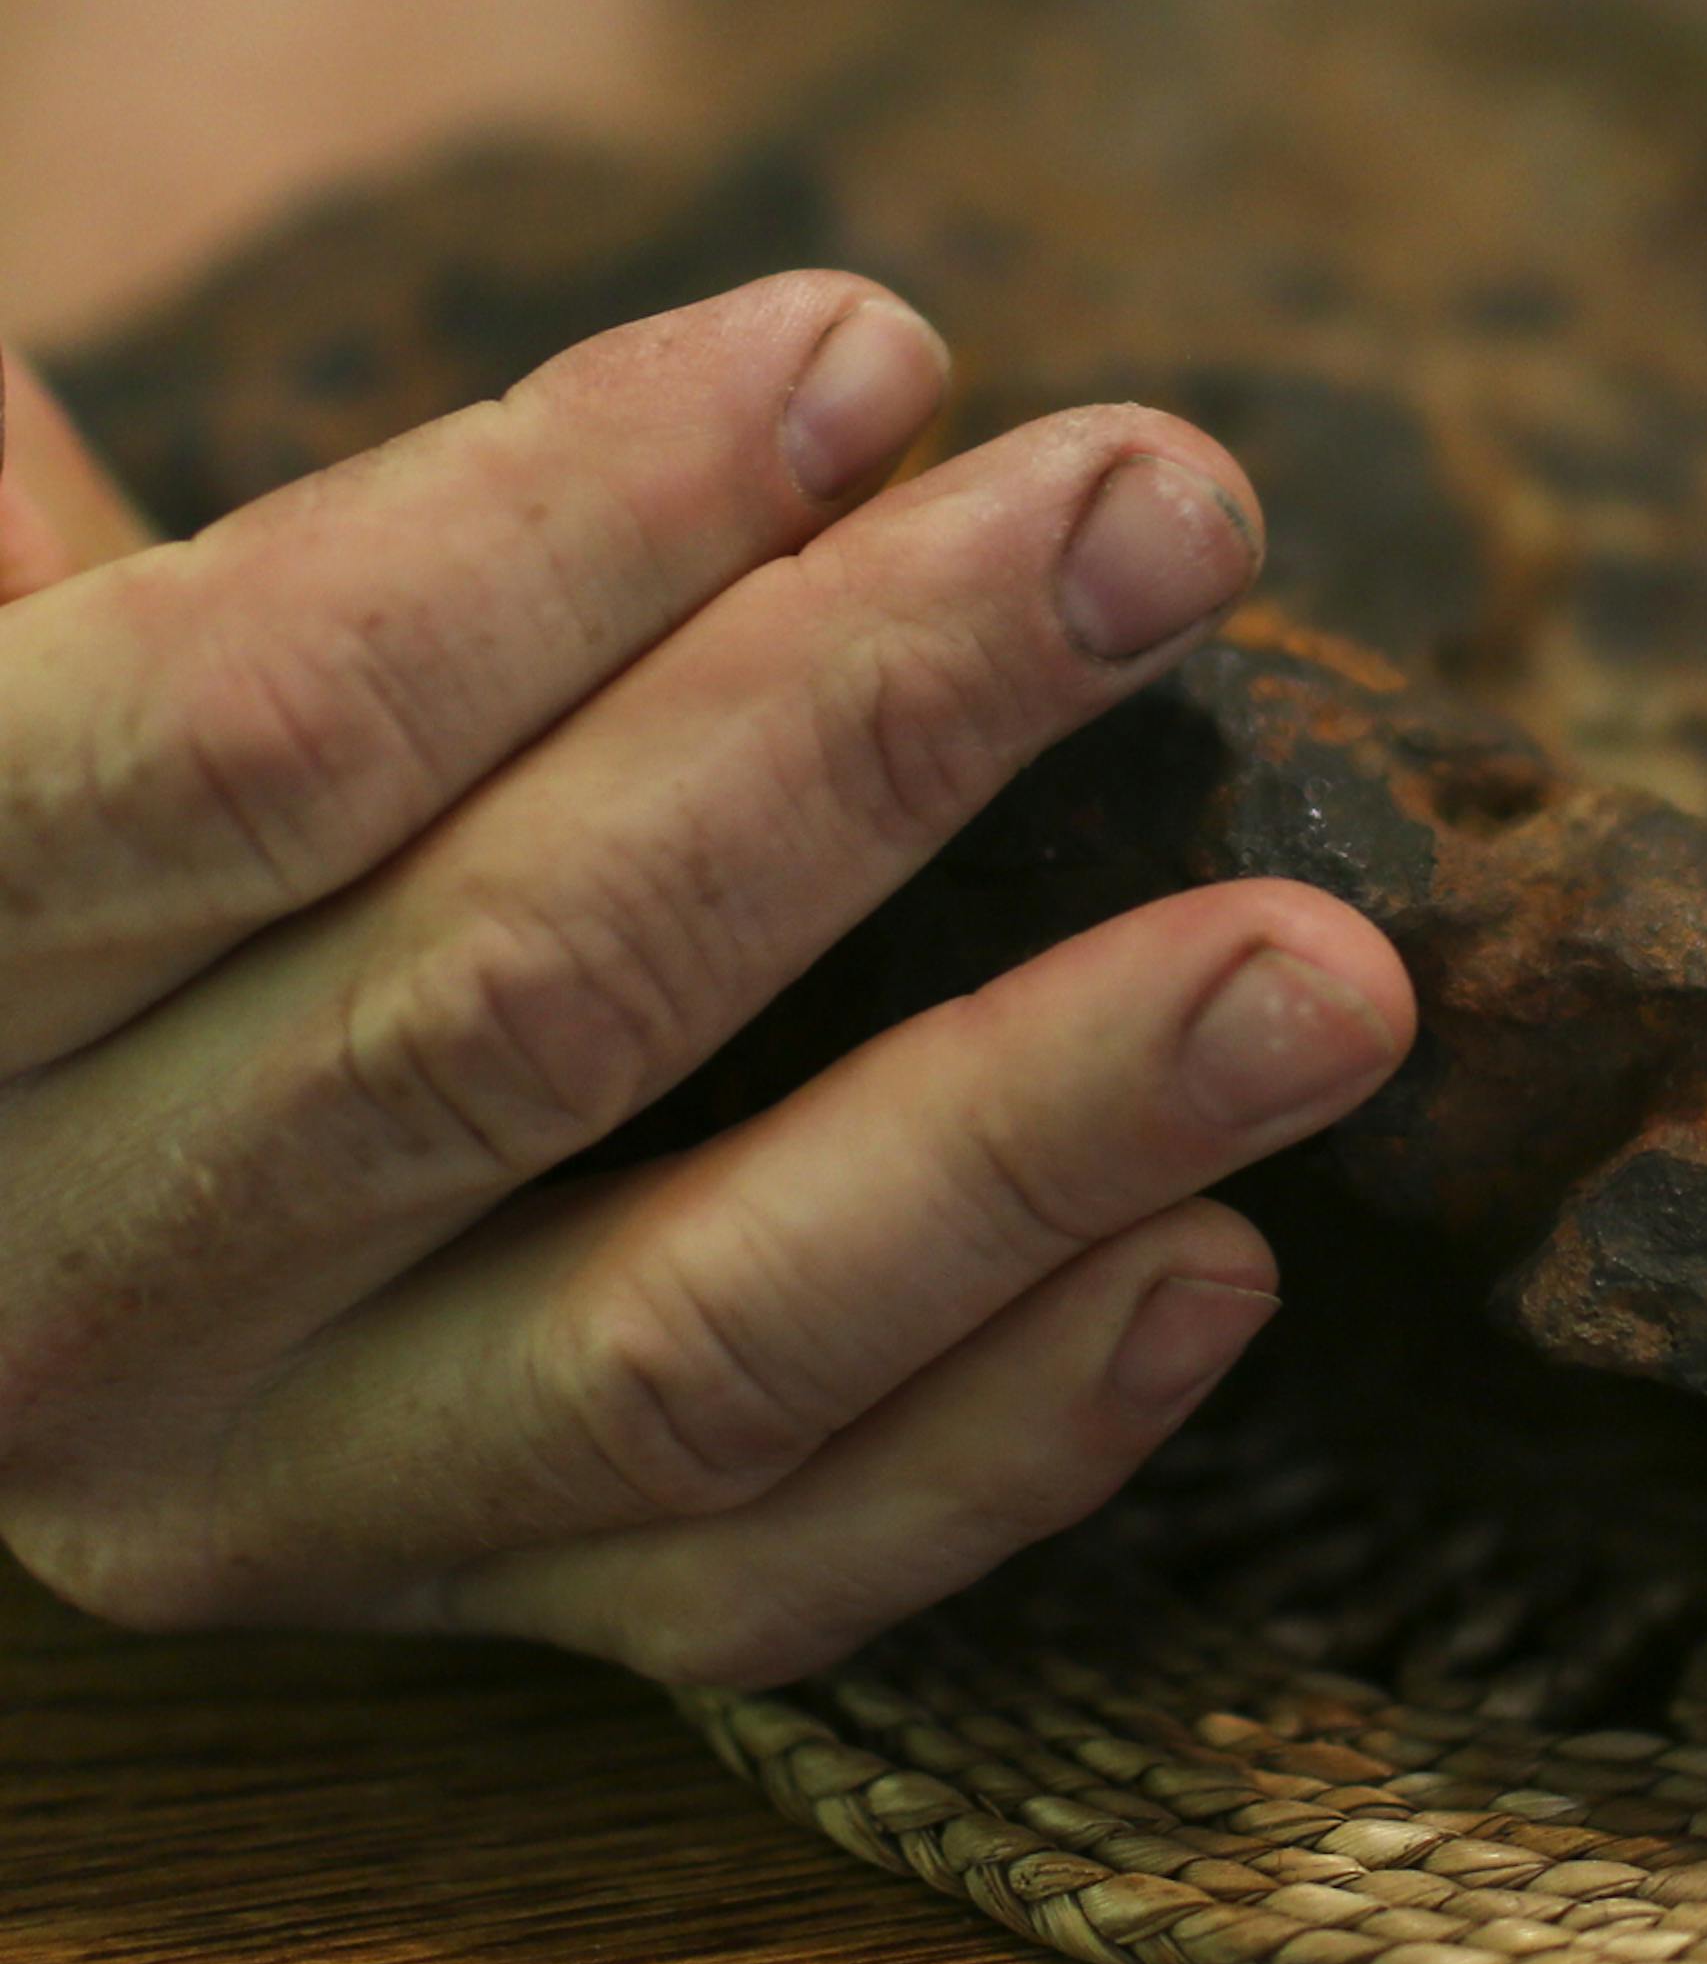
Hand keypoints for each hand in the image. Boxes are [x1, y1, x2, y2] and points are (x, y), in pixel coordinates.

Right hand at [0, 277, 1411, 1684]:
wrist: (32, 1138)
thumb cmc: (104, 795)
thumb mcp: (42, 657)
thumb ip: (108, 572)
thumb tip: (173, 422)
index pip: (252, 734)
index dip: (574, 526)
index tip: (873, 347)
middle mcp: (53, 1280)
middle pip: (518, 994)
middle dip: (876, 726)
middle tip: (1166, 522)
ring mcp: (267, 1492)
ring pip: (679, 1334)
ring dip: (1032, 1124)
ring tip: (1322, 968)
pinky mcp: (466, 1616)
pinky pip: (754, 1576)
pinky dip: (1004, 1438)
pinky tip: (1218, 1261)